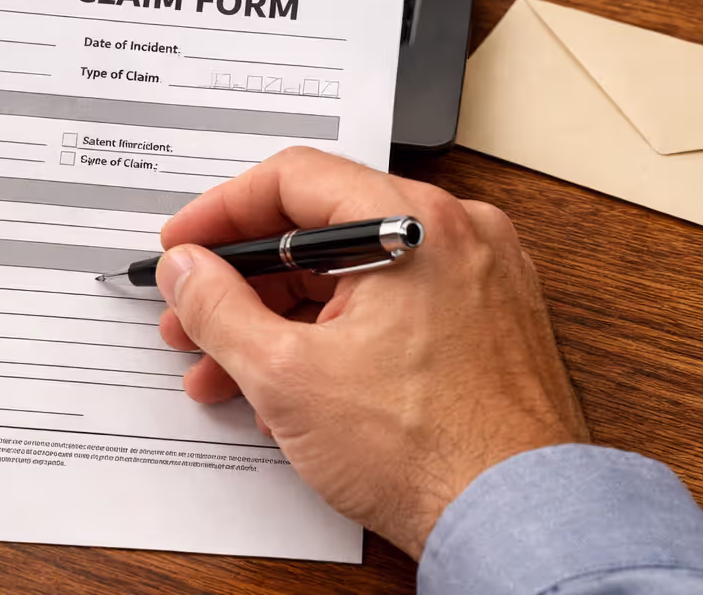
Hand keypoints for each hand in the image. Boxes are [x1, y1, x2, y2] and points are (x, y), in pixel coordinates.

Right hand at [156, 148, 587, 558]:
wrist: (517, 524)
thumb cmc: (433, 453)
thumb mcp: (286, 375)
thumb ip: (219, 308)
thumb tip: (187, 270)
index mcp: (415, 223)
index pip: (294, 178)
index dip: (221, 212)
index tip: (185, 246)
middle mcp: (458, 235)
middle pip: (321, 229)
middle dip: (244, 280)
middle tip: (194, 316)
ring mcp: (479, 279)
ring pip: (353, 274)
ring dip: (281, 316)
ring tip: (229, 369)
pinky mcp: (487, 324)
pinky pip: (392, 307)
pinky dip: (335, 334)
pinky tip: (292, 385)